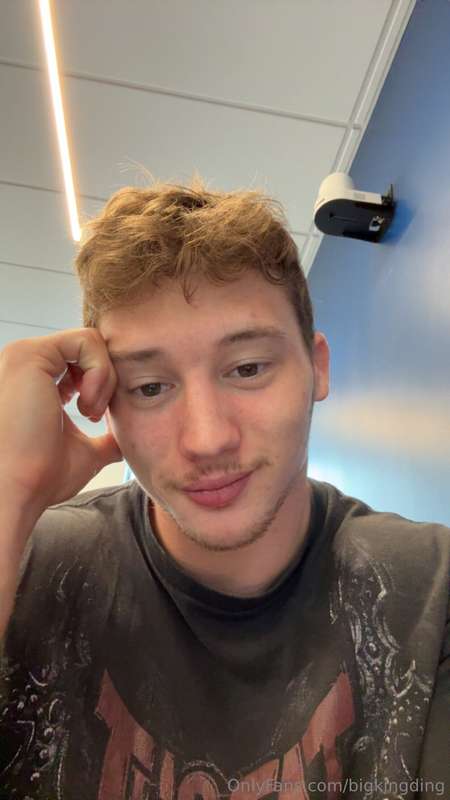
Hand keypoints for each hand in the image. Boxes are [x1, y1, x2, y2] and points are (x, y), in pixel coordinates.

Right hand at [0, 328, 122, 514]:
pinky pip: (87, 340)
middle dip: (105, 379)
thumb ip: (103, 440)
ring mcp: (24, 355)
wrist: (16, 490)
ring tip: (89, 412)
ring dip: (103, 378)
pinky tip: (87, 404)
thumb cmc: (40, 478)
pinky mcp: (30, 354)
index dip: (101, 384)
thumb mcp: (83, 453)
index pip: (83, 360)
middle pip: (90, 348)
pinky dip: (100, 372)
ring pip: (91, 341)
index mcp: (33, 380)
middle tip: (94, 415)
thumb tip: (123, 444)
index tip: (94, 416)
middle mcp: (25, 363)